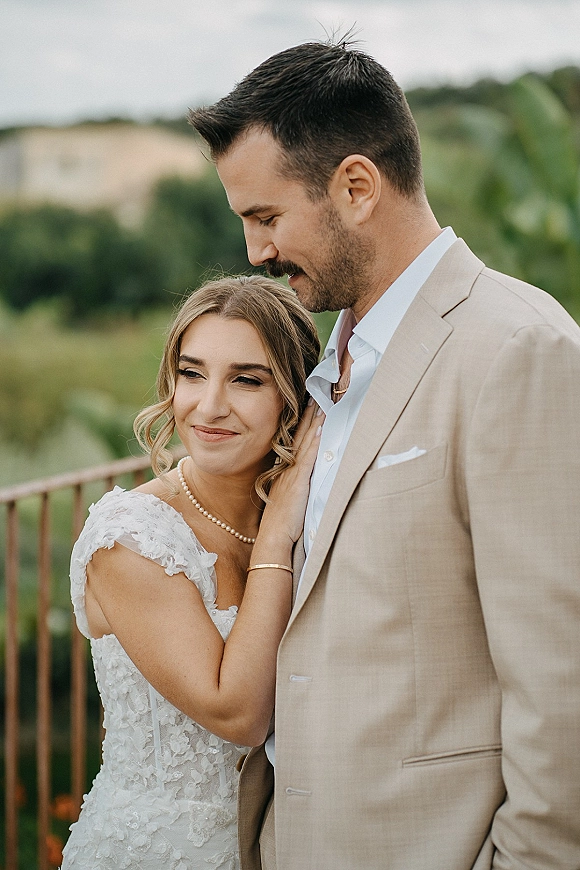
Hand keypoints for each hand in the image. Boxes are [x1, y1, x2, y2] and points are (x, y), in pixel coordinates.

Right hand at [260, 400, 322, 545]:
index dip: (304, 421)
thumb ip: (297, 487)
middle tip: (319, 392)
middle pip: (300, 435)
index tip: (312, 403)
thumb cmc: (281, 525)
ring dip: (314, 421)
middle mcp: (289, 468)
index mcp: (286, 471)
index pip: (297, 440)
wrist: (273, 538)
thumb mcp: (289, 500)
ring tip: (323, 402)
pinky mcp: (298, 482)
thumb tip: (305, 480)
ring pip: (305, 441)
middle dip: (310, 413)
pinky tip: (320, 428)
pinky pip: (308, 458)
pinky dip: (314, 442)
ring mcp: (293, 474)